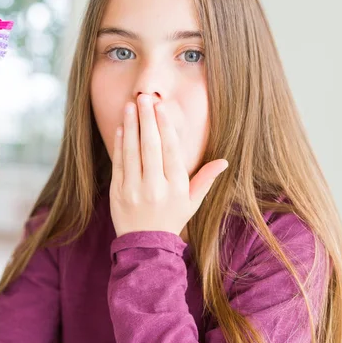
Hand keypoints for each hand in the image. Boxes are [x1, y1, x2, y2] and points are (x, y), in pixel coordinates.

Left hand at [110, 93, 228, 237]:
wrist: (145, 246)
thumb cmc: (172, 219)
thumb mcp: (192, 202)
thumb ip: (205, 179)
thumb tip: (224, 161)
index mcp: (176, 187)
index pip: (170, 151)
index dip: (165, 126)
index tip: (161, 107)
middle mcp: (155, 187)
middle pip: (150, 146)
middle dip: (147, 119)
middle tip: (144, 97)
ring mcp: (134, 189)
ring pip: (132, 151)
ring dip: (131, 126)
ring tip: (130, 105)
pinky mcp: (117, 192)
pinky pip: (119, 163)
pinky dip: (119, 143)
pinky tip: (122, 127)